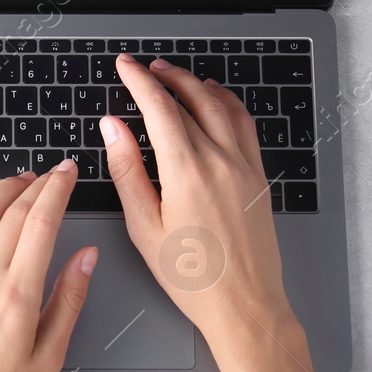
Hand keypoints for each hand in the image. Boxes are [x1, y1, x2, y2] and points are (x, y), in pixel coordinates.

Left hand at [0, 164, 96, 371]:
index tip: (68, 174)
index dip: (58, 191)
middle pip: (13, 213)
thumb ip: (68, 300)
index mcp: (17, 296)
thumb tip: (86, 257)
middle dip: (38, 185)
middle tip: (53, 174)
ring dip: (1, 190)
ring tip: (20, 181)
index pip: (42, 224)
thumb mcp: (47, 357)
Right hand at [103, 54, 300, 360]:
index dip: (138, 81)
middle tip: (145, 68)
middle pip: (190, 100)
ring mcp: (244, 166)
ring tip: (176, 76)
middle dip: (164, 78)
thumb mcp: (144, 226)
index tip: (125, 66)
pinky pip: (244, 125)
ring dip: (196, 84)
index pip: (159, 107)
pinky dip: (227, 103)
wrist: (244, 305)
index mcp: (187, 171)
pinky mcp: (258, 177)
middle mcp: (220, 160)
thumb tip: (113, 128)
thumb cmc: (192, 277)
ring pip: (221, 106)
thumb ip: (127, 170)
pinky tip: (216, 101)